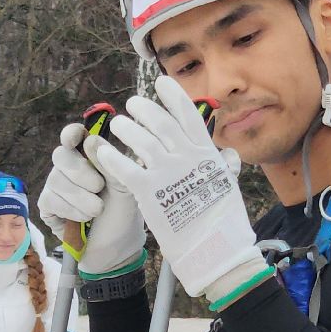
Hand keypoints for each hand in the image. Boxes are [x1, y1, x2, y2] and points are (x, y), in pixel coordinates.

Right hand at [39, 120, 146, 275]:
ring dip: (80, 197)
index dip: (71, 134)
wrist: (118, 248)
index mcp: (89, 157)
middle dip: (81, 172)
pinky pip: (51, 200)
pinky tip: (84, 220)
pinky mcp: (48, 207)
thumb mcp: (125, 187)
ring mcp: (56, 187)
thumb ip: (111, 163)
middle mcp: (69, 168)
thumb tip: (90, 140)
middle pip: (61, 155)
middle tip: (99, 187)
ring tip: (98, 210)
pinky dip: (70, 210)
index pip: (73, 136)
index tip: (76, 138)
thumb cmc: (123, 213)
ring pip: (56, 180)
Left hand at [90, 77, 267, 304]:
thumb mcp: (229, 186)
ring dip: (127, 129)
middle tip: (133, 103)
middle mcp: (186, 157)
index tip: (160, 82)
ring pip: (141, 141)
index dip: (173, 95)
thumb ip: (226, 166)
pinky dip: (112, 158)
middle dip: (145, 109)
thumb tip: (229, 153)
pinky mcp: (149, 192)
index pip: (188, 115)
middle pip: (161, 123)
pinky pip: (125, 168)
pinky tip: (101, 151)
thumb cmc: (224, 220)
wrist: (215, 249)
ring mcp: (167, 173)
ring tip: (118, 124)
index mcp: (206, 153)